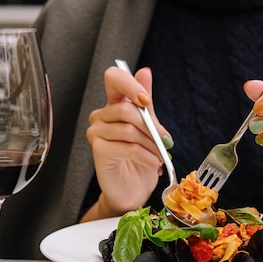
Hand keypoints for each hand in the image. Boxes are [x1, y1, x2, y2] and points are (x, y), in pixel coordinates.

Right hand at [84, 66, 171, 218]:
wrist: (133, 190)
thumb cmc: (140, 160)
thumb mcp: (150, 128)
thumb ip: (146, 103)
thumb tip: (145, 71)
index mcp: (114, 105)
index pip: (114, 78)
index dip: (130, 84)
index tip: (146, 101)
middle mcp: (101, 116)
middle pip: (126, 110)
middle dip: (151, 127)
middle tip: (165, 141)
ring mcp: (96, 133)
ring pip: (129, 130)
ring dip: (151, 145)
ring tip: (161, 156)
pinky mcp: (98, 150)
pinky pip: (128, 147)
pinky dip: (146, 156)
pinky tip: (154, 164)